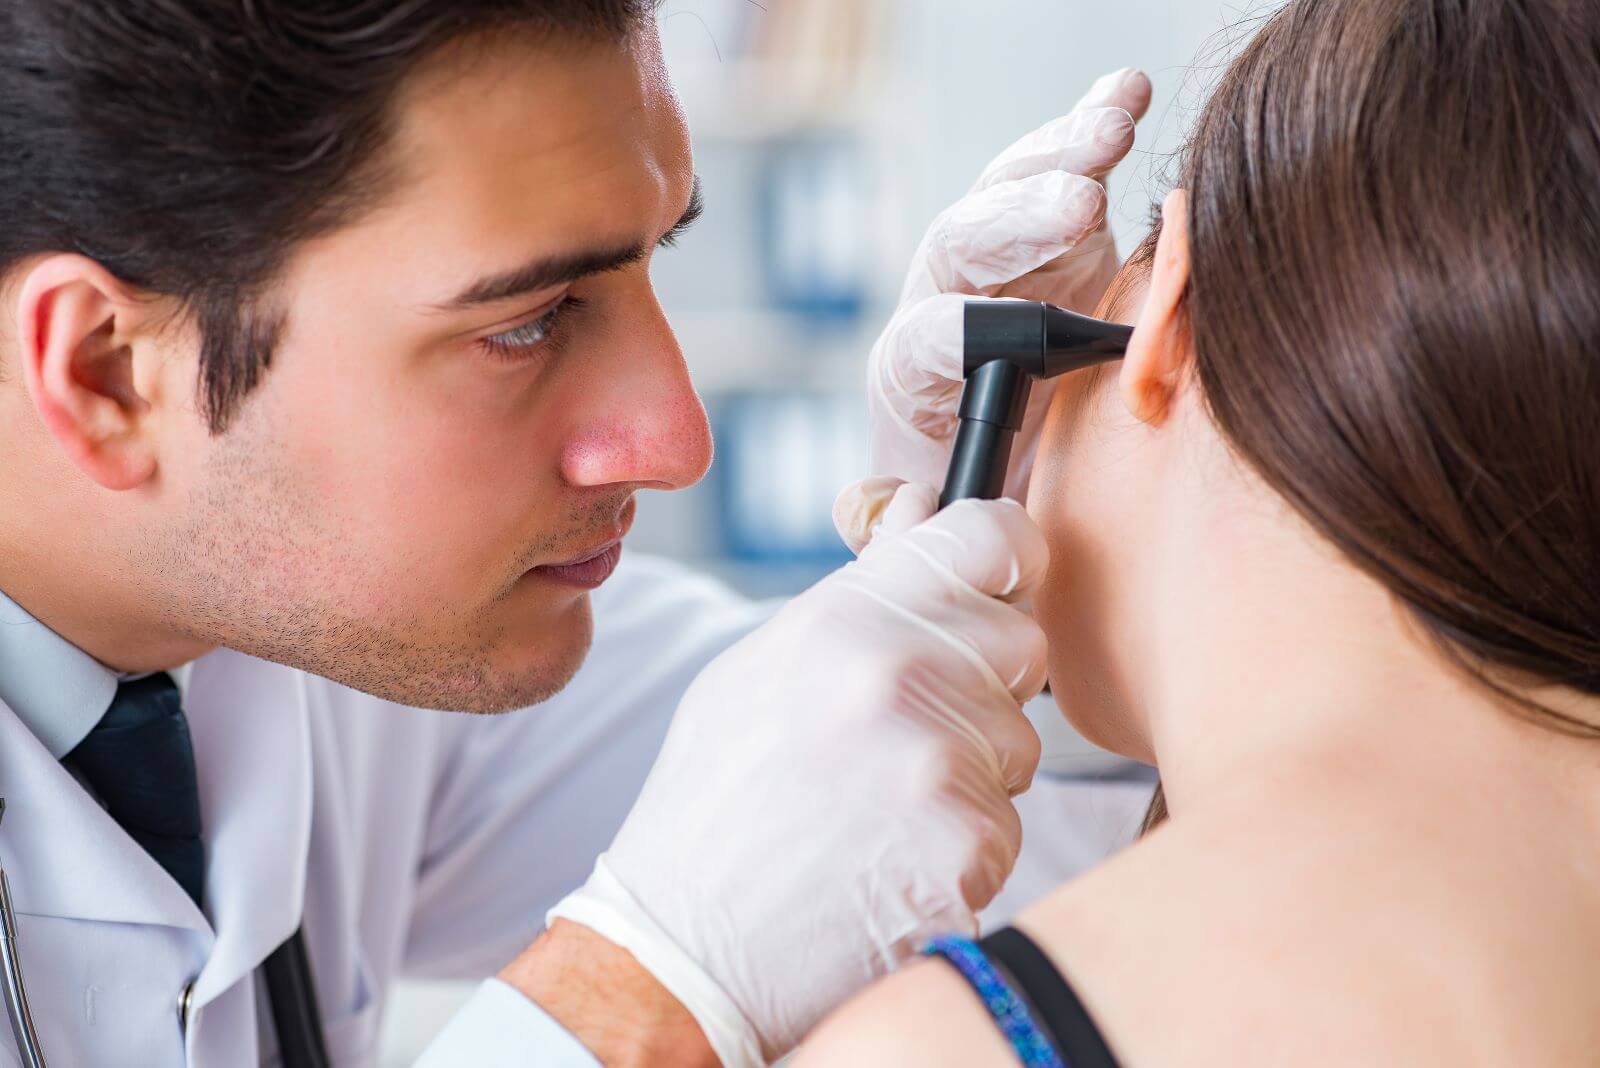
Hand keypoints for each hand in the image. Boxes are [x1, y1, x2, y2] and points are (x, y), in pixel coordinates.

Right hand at [549, 484, 1048, 1063]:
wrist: (686, 945)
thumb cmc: (720, 800)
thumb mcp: (765, 666)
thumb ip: (861, 586)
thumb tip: (925, 506)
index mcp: (845, 615)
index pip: (992, 536)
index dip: (1011, 555)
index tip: (1005, 580)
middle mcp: (898, 672)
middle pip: (1022, 641)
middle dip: (984, 683)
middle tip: (906, 731)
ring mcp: (938, 761)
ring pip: (1021, 740)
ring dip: (973, 771)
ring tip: (881, 806)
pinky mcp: (968, 845)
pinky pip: (1008, 822)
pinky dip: (964, 844)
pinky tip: (892, 858)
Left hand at [867, 68, 1151, 500]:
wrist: (1005, 465)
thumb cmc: (975, 504)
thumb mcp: (940, 526)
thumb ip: (912, 523)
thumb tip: (891, 511)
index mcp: (912, 377)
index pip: (920, 341)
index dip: (955, 332)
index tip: (1003, 336)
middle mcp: (948, 301)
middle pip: (962, 244)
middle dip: (1016, 222)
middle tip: (1080, 207)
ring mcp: (1002, 260)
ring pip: (1011, 194)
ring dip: (1061, 156)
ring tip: (1114, 130)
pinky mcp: (1056, 232)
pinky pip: (1063, 167)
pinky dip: (1094, 127)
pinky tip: (1127, 92)